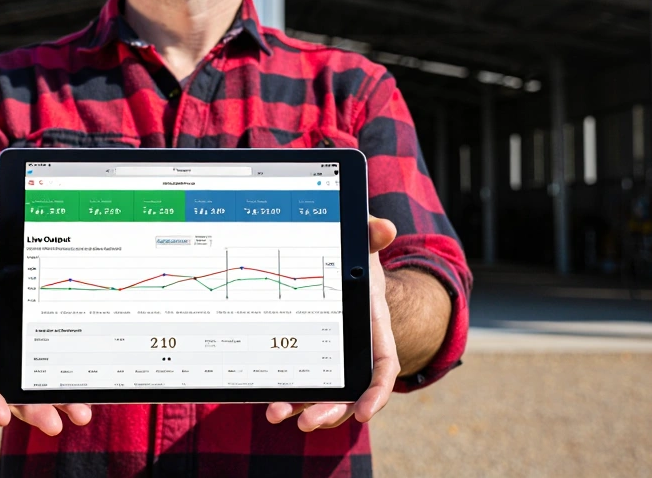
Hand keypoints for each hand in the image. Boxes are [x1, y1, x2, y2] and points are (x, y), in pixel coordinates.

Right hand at [0, 192, 92, 434]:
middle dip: (27, 406)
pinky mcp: (46, 353)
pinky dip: (69, 392)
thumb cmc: (9, 256)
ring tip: (79, 418)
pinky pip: (54, 377)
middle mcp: (3, 339)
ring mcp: (24, 350)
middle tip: (52, 424)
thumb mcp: (4, 237)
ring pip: (32, 386)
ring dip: (52, 405)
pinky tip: (88, 405)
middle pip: (9, 381)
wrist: (15, 268)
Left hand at [266, 216, 399, 430]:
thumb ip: (371, 234)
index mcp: (373, 327)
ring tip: (277, 415)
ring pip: (323, 395)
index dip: (377, 392)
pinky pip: (299, 384)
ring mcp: (330, 359)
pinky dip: (285, 396)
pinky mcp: (306, 360)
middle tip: (308, 422)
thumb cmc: (353, 256)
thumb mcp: (361, 242)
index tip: (366, 413)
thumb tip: (384, 228)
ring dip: (302, 409)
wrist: (337, 264)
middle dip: (331, 411)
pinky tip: (267, 404)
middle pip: (350, 393)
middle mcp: (354, 350)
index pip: (383, 366)